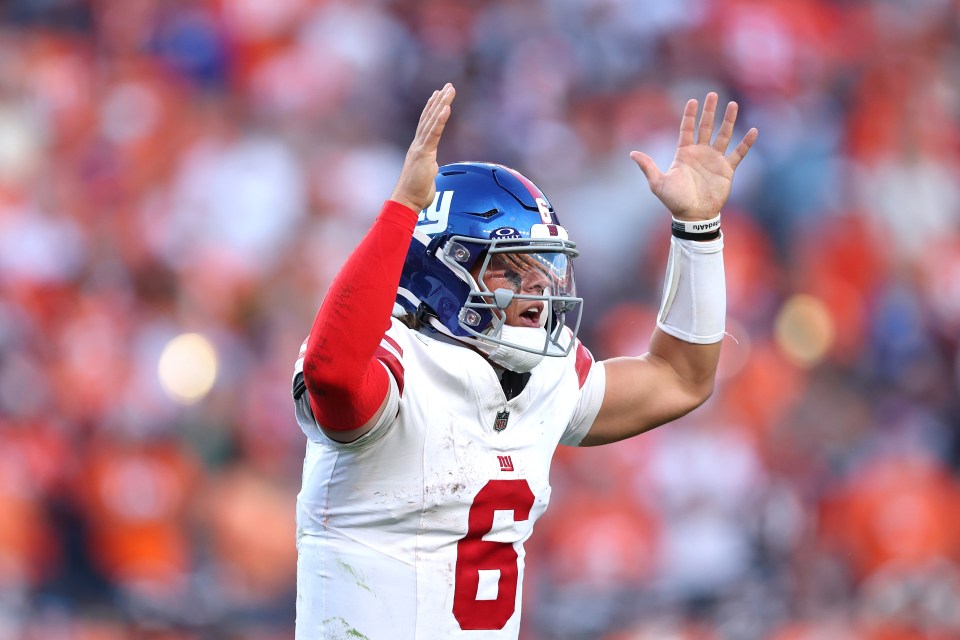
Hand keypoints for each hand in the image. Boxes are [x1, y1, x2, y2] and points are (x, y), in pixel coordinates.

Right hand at [390, 83, 456, 212]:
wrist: (407, 201)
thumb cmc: (416, 193)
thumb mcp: (426, 176)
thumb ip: (429, 168)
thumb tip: (433, 169)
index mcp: (419, 149)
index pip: (427, 125)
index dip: (432, 110)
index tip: (438, 96)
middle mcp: (418, 145)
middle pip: (429, 118)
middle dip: (439, 101)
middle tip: (448, 86)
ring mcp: (420, 148)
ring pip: (432, 121)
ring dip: (441, 104)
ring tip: (449, 90)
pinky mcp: (423, 154)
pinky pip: (433, 134)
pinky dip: (440, 120)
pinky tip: (446, 108)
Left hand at [630, 92, 757, 219]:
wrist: (694, 216)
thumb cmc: (674, 201)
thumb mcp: (658, 183)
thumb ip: (648, 167)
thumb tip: (632, 153)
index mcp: (684, 153)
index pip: (687, 129)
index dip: (689, 115)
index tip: (693, 100)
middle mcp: (700, 153)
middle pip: (706, 126)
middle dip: (709, 111)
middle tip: (712, 94)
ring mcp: (715, 160)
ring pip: (723, 135)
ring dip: (728, 120)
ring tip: (733, 104)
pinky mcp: (727, 169)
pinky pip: (739, 153)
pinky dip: (746, 143)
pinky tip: (753, 131)